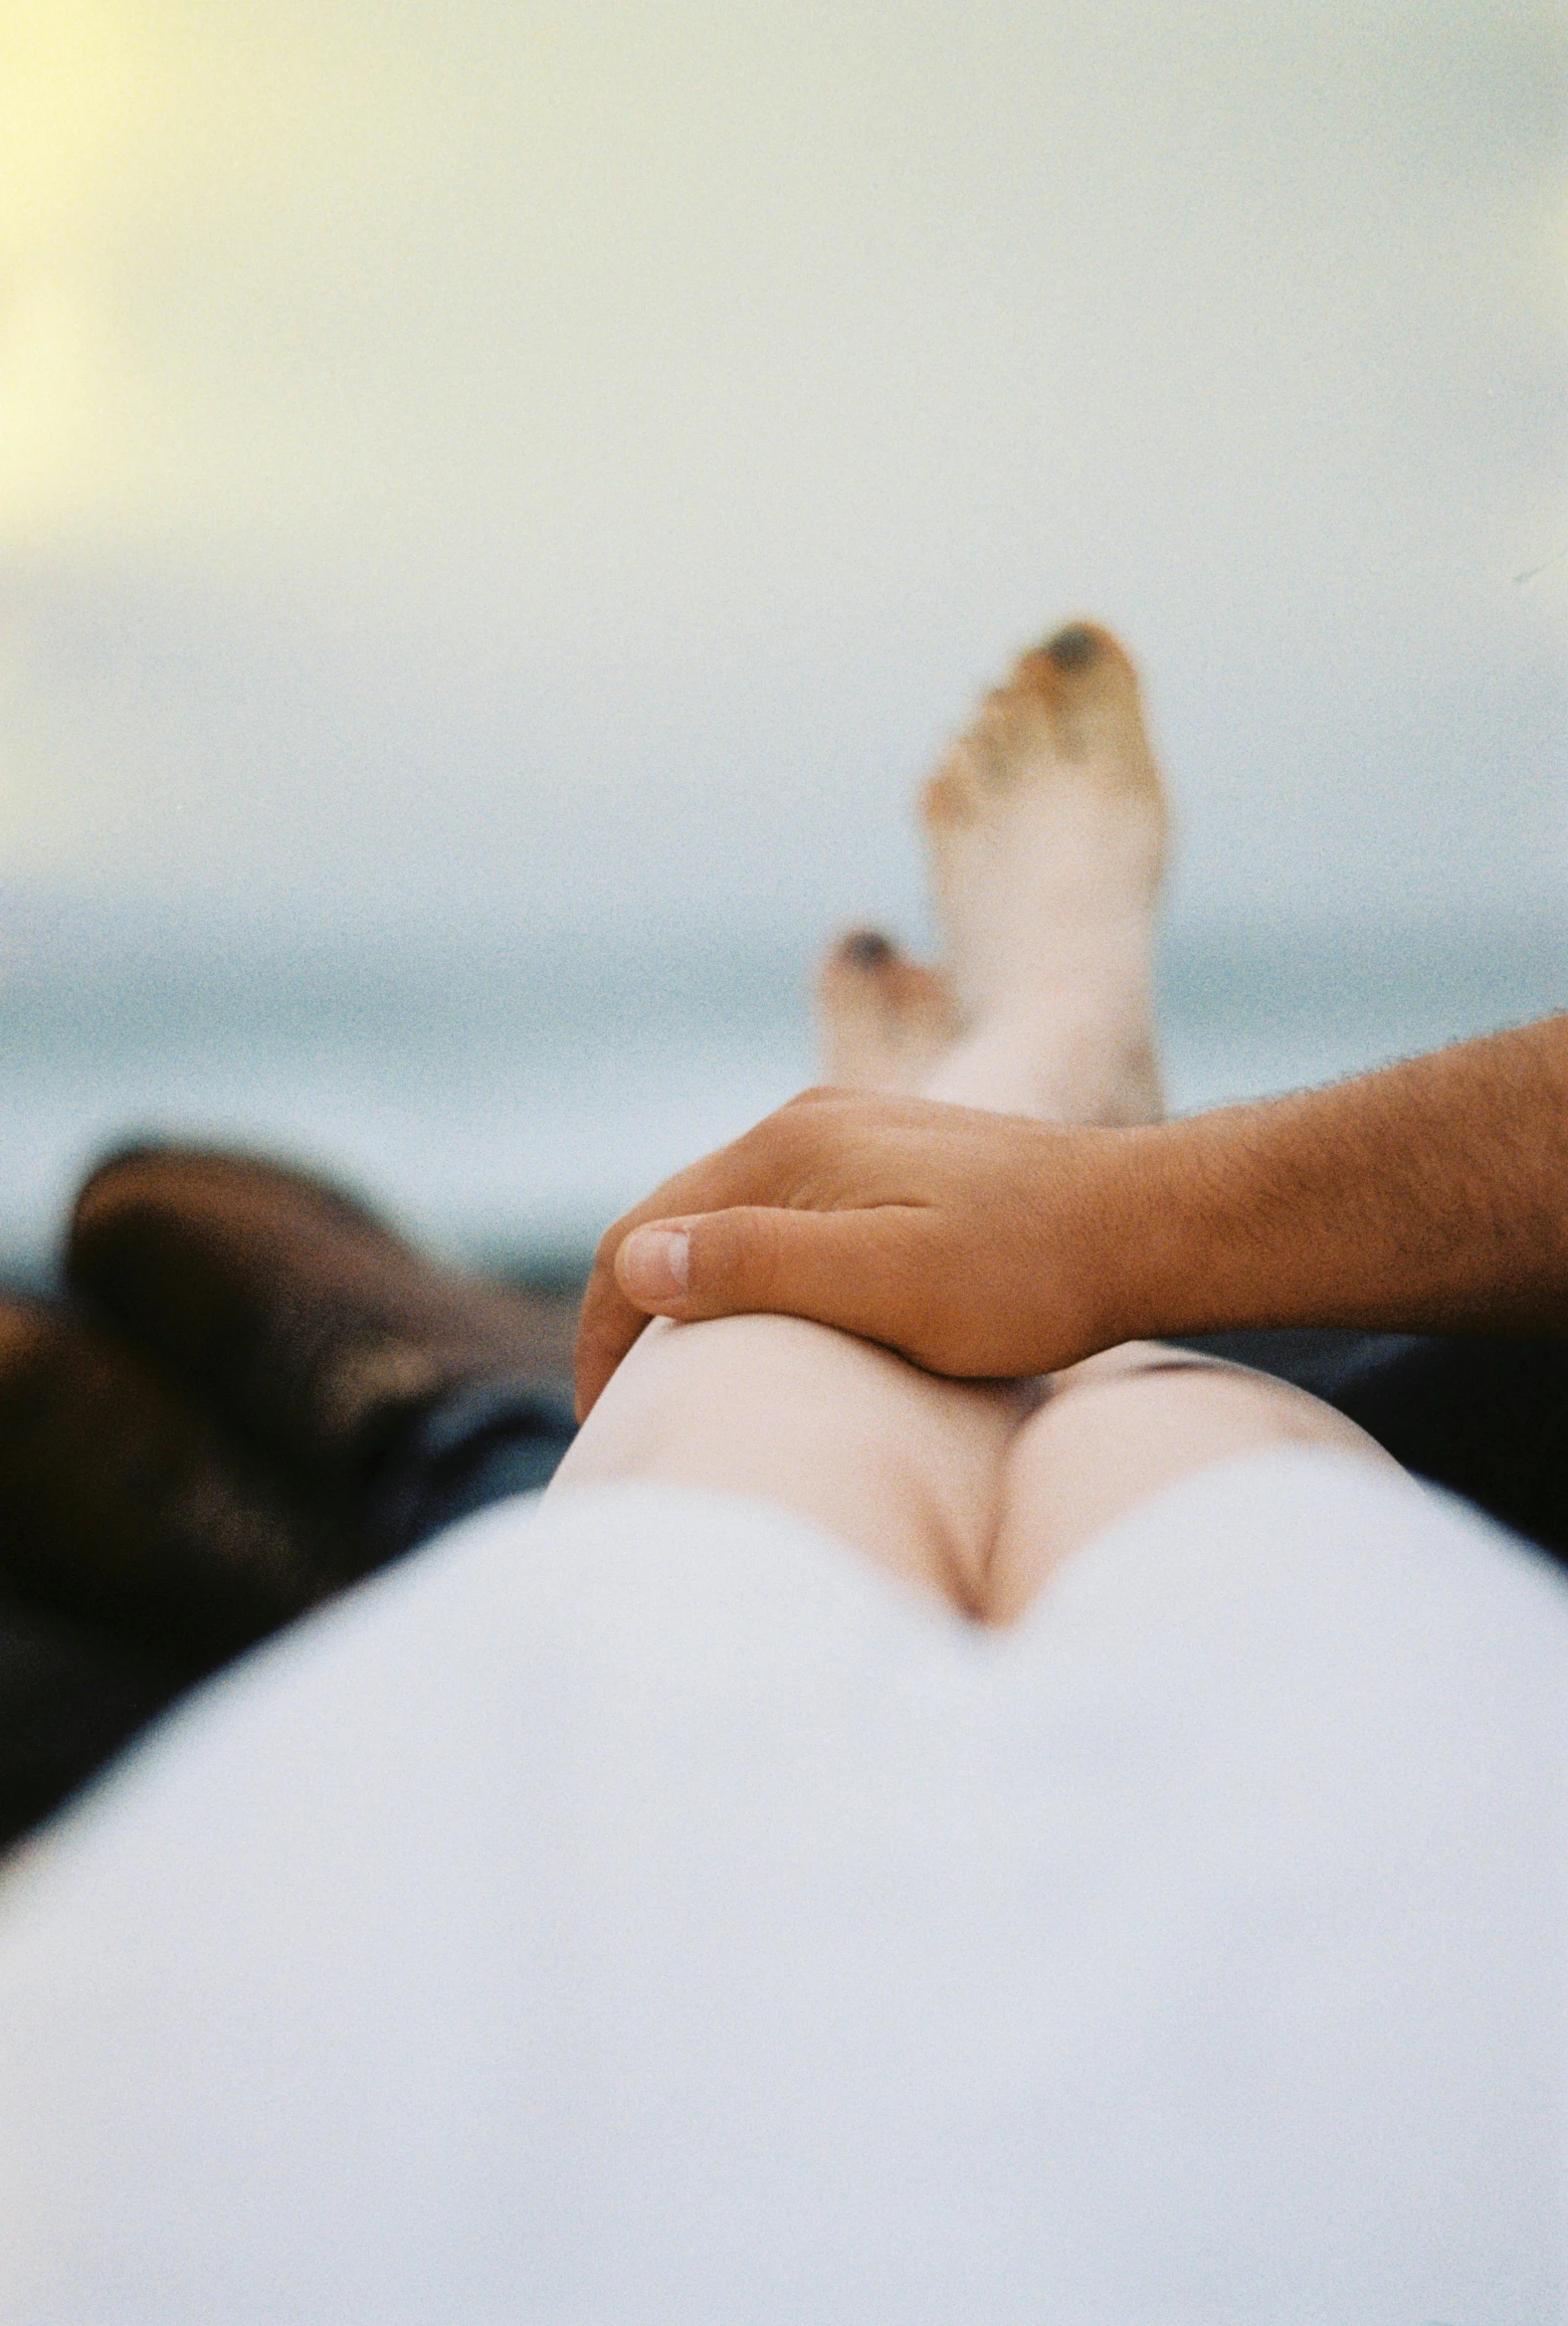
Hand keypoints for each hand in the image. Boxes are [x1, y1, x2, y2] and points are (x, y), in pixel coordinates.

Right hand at [573, 1088, 1158, 1417]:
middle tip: (629, 1416)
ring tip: (689, 1379)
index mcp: (786, 1151)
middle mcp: (805, 1123)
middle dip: (634, 1314)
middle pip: (676, 1218)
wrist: (1150, 1223)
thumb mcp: (889, 1285)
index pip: (638, 1235)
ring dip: (694, 1292)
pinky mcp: (892, 1156)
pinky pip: (788, 1212)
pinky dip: (753, 1270)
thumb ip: (761, 1265)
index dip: (602, 1331)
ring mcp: (851, 1131)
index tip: (607, 1424)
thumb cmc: (1029, 1275)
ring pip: (732, 1215)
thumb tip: (636, 1260)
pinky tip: (775, 1321)